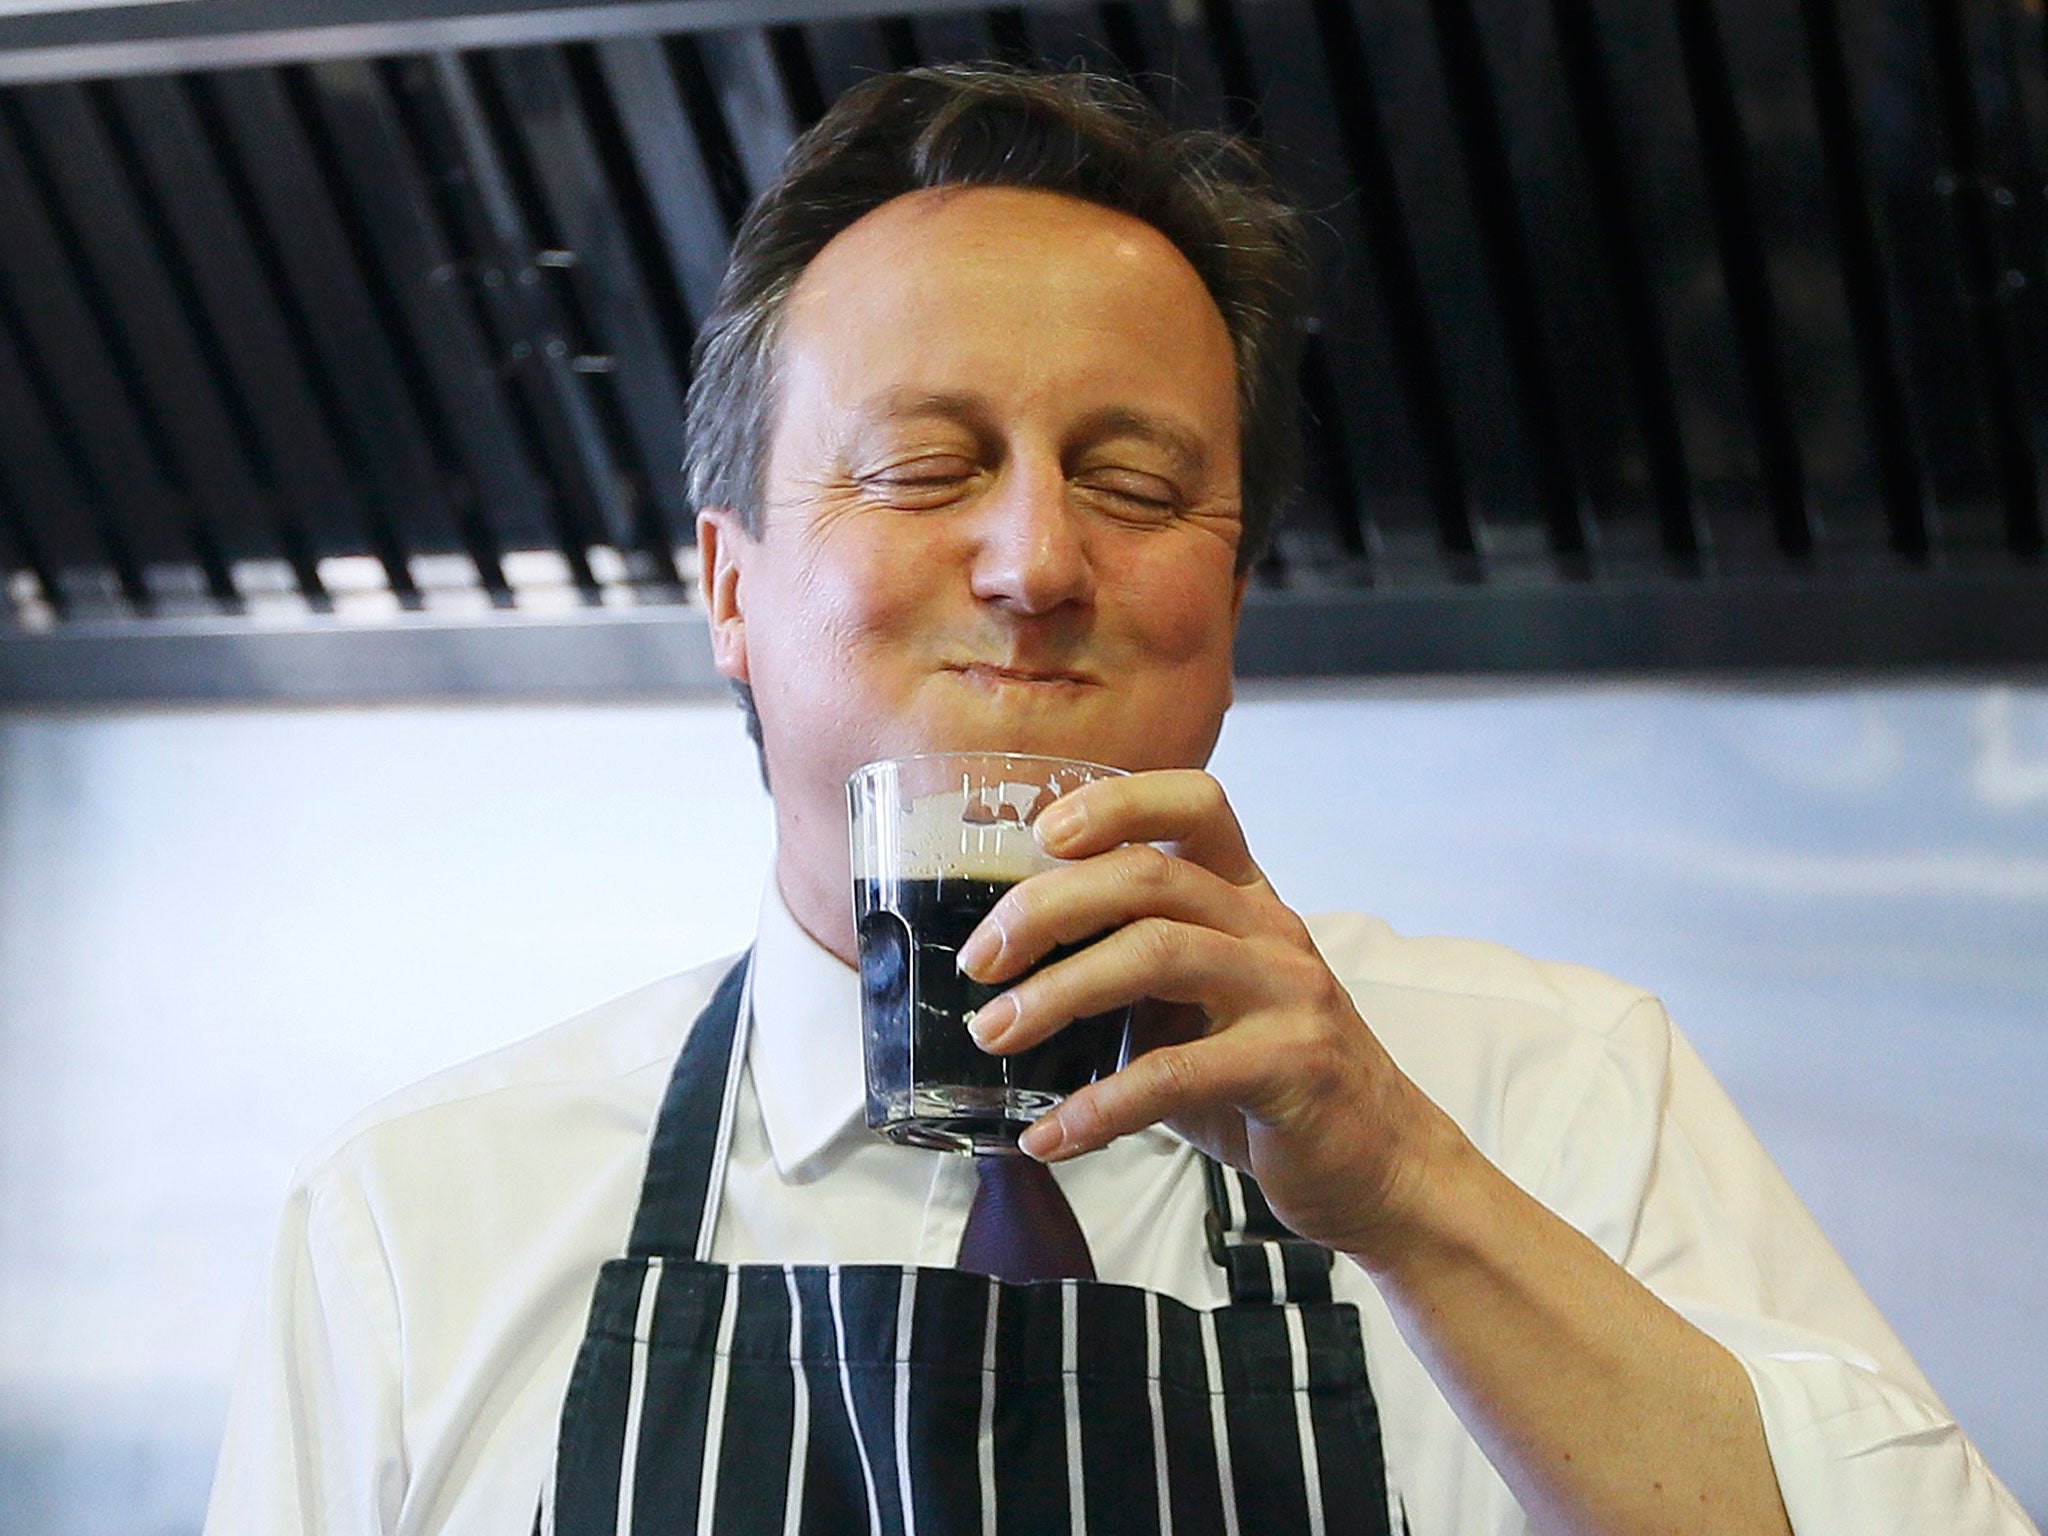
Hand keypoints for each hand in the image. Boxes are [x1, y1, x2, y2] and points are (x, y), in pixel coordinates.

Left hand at [955, 768, 1466, 1264]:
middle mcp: (1269, 928)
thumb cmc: (1268, 1075)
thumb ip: (1131, 969)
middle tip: (981, 960)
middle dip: (1046, 909)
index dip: (1116, 802)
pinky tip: (1051, 1135)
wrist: (1378, 1162)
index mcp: (1245, 898)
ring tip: (995, 1033)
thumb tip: (1009, 966)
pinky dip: (1097, 1107)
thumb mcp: (1200, 1004)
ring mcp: (1286, 993)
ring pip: (1155, 955)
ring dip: (1057, 994)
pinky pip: (1173, 1073)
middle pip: (1148, 876)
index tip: (1040, 833)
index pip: (1195, 804)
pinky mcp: (1289, 1067)